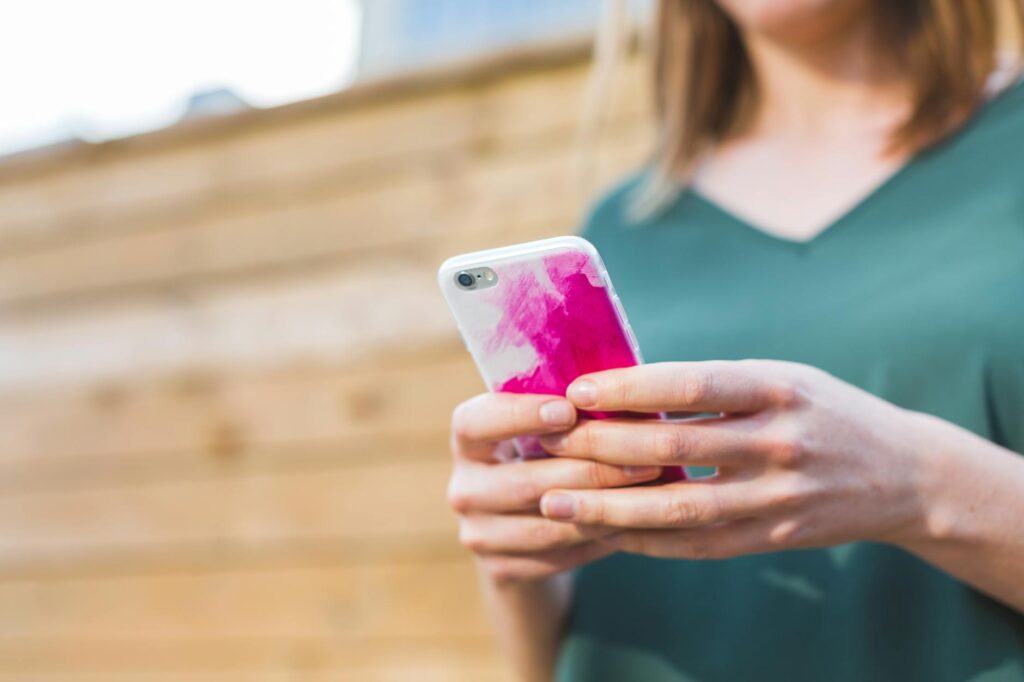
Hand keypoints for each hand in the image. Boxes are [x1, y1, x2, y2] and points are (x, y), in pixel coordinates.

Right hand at [447, 392, 663, 581]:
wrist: (527, 528)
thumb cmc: (550, 456)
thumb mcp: (547, 429)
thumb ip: (568, 410)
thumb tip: (621, 387)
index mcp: (467, 440)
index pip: (475, 423)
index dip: (519, 415)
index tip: (568, 409)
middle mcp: (463, 488)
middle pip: (523, 481)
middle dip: (590, 470)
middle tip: (645, 460)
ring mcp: (478, 533)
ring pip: (546, 524)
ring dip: (602, 510)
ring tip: (650, 497)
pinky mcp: (500, 570)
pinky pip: (558, 557)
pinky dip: (598, 541)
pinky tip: (633, 526)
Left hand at [537, 360, 945, 558]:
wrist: (903, 474)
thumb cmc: (824, 411)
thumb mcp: (781, 378)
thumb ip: (715, 384)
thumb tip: (623, 387)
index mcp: (777, 387)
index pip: (691, 384)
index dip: (629, 388)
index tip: (576, 390)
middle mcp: (780, 440)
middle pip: (674, 446)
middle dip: (601, 445)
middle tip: (547, 441)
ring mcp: (780, 495)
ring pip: (680, 506)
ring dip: (609, 506)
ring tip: (555, 501)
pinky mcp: (776, 536)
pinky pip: (701, 543)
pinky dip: (649, 540)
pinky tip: (605, 533)